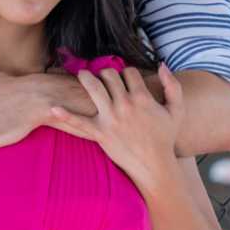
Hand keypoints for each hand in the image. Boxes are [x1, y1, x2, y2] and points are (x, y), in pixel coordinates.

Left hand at [47, 63, 182, 187]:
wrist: (155, 165)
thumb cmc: (165, 138)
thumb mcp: (176, 110)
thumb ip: (172, 85)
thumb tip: (162, 64)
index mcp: (143, 98)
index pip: (129, 72)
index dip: (127, 72)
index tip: (124, 77)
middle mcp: (125, 104)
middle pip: (110, 75)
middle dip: (106, 72)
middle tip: (103, 75)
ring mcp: (111, 118)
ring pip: (94, 88)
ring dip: (85, 78)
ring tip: (81, 74)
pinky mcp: (99, 133)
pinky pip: (79, 122)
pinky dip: (65, 115)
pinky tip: (53, 108)